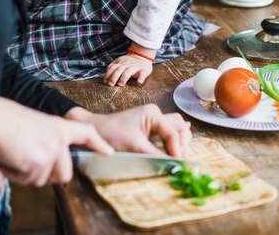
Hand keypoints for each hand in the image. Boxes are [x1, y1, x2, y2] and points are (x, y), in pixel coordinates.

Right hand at [0, 94, 112, 185]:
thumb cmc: (8, 120)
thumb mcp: (36, 125)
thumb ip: (47, 141)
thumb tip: (46, 162)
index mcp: (59, 125)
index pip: (86, 133)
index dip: (98, 143)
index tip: (109, 151)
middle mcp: (59, 139)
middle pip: (65, 173)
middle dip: (48, 175)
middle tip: (28, 160)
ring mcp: (51, 152)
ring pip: (44, 180)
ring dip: (28, 174)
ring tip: (17, 153)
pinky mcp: (39, 164)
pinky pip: (28, 181)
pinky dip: (16, 174)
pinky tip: (10, 157)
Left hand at [67, 104, 191, 158]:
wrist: (96, 131)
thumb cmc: (112, 134)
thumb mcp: (136, 147)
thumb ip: (157, 155)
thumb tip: (175, 165)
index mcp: (153, 113)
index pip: (173, 131)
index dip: (177, 148)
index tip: (177, 163)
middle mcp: (156, 115)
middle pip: (179, 126)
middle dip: (182, 142)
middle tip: (179, 159)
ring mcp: (153, 121)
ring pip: (176, 129)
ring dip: (179, 143)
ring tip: (175, 158)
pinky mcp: (150, 130)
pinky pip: (168, 135)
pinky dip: (172, 144)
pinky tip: (172, 154)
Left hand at [104, 54, 152, 86]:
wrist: (142, 56)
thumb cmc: (129, 62)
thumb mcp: (120, 62)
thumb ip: (113, 66)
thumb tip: (106, 70)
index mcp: (120, 63)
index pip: (113, 68)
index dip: (108, 74)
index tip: (105, 81)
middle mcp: (127, 65)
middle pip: (119, 70)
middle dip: (114, 76)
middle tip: (110, 84)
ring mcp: (135, 67)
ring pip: (129, 71)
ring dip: (124, 77)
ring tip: (120, 84)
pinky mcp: (143, 70)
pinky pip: (142, 73)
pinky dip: (141, 77)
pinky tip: (139, 82)